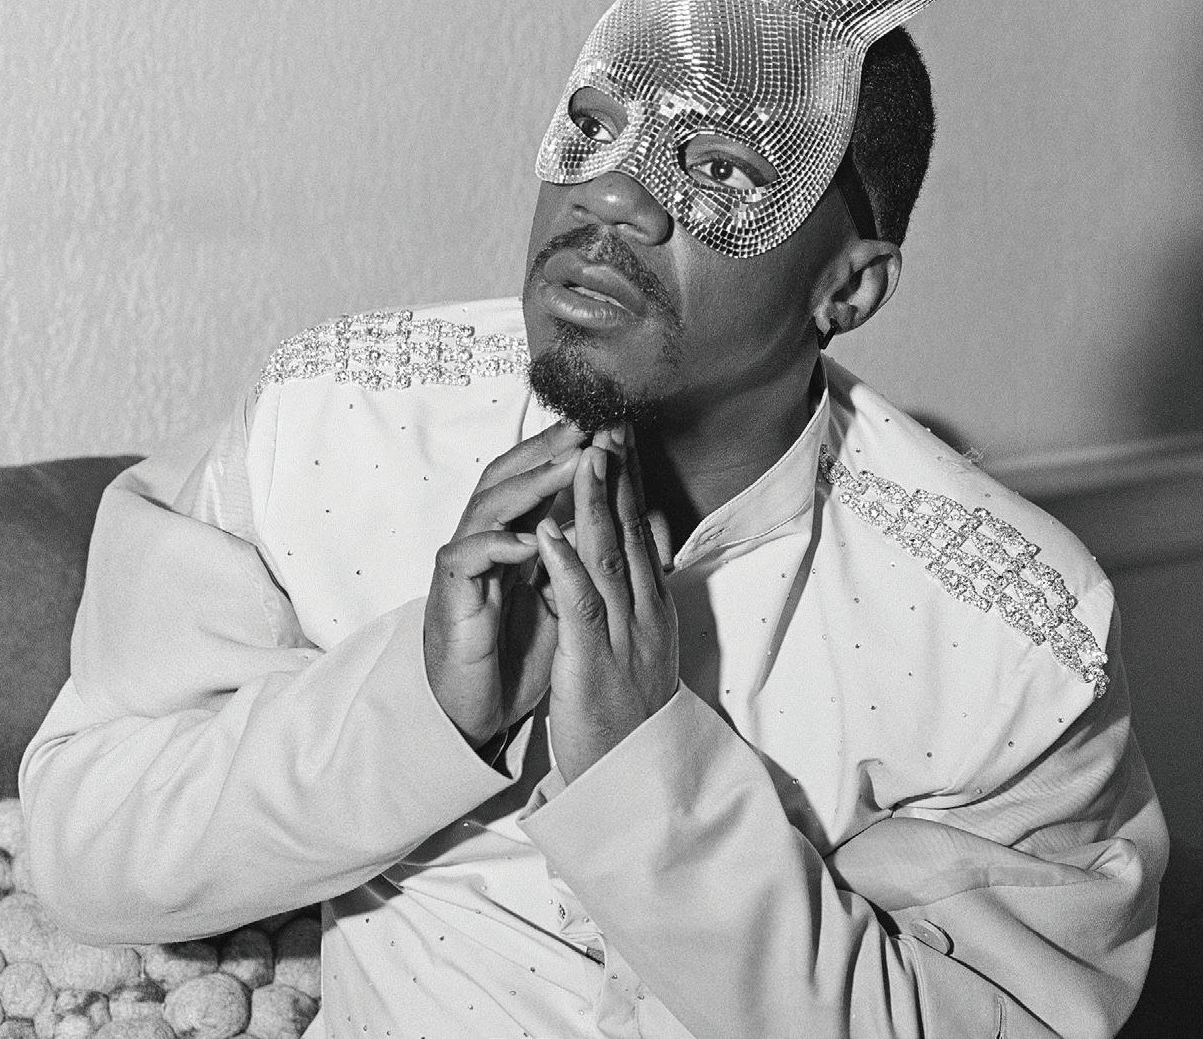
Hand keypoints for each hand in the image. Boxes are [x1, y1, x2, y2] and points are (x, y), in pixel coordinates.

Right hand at [423, 418, 586, 749]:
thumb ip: (580, 556)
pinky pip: (468, 559)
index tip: (606, 426)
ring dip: (531, 485)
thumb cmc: (515, 652)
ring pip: (490, 507)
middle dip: (547, 449)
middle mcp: (484, 540)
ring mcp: (464, 565)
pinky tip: (529, 540)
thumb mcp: (560, 596)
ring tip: (570, 466)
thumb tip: (623, 518)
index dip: (568, 452)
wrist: (476, 709)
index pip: (537, 479)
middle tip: (585, 424)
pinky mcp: (450, 596)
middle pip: (509, 477)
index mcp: (512, 536)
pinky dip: (498, 545)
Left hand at [538, 428, 680, 783]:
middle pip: (629, 533)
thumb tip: (649, 536)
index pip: (640, 532)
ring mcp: (622, 636)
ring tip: (583, 458)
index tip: (618, 437)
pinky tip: (550, 534)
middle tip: (608, 425)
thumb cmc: (630, 713)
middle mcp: (644, 613)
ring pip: (609, 559)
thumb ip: (643, 589)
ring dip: (594, 506)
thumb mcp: (643, 642)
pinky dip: (565, 567)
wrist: (632, 777)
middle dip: (617, 477)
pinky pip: (578, 607)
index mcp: (652, 607)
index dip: (628, 482)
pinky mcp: (593, 662)